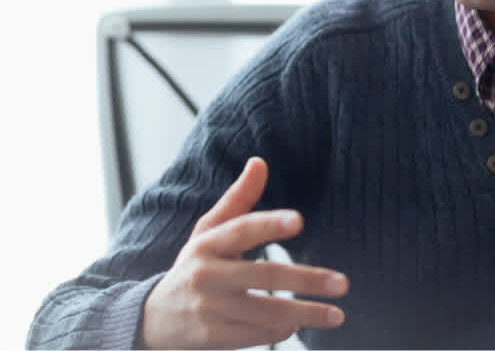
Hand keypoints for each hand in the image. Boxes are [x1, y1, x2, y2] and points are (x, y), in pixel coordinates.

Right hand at [140, 157, 348, 348]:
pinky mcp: (209, 336)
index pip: (242, 229)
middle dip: (307, 280)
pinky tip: (297, 326)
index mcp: (207, 243)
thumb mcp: (209, 230)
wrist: (151, 317)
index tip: (299, 221)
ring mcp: (208, 308)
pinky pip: (253, 334)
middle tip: (343, 283)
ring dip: (304, 314)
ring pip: (265, 311)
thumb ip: (238, 199)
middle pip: (264, 274)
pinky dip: (279, 331)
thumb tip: (260, 161)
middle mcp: (206, 274)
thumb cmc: (195, 264)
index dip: (269, 224)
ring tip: (337, 315)